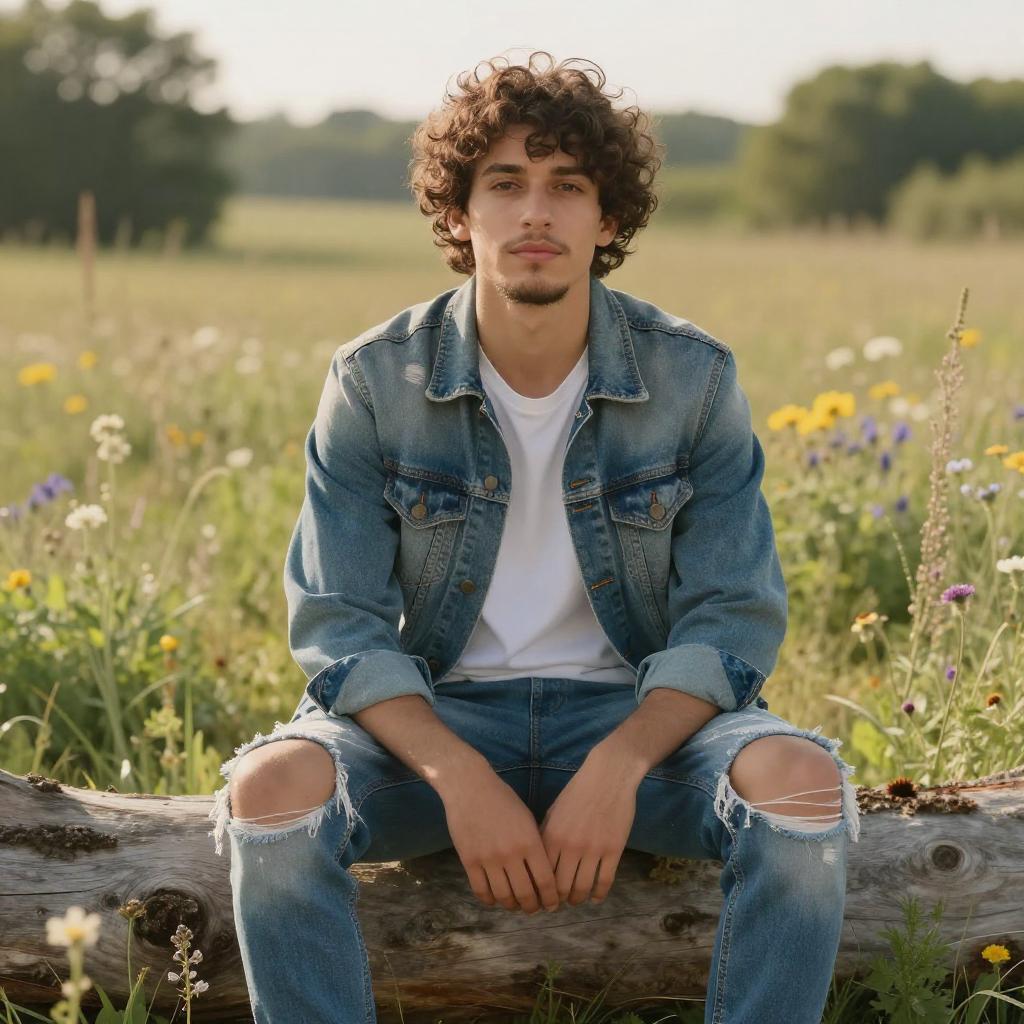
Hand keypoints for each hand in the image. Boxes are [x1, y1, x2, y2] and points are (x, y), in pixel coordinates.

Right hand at [440, 767, 559, 914]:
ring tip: (515, 904)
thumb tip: (544, 873)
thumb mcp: (527, 819)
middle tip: (534, 908)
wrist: (470, 787)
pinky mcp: (469, 861)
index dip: (551, 899)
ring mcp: (489, 859)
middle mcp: (511, 854)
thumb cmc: (503, 799)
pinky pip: (481, 891)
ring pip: (503, 897)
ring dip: (512, 905)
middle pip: (525, 894)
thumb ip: (536, 845)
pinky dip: (490, 900)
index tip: (552, 905)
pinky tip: (495, 898)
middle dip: (532, 907)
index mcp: (530, 842)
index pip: (546, 882)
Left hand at [538, 753, 637, 905]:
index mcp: (552, 836)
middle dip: (558, 900)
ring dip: (578, 899)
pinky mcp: (613, 850)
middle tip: (559, 904)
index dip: (541, 890)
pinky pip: (605, 881)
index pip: (542, 874)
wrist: (608, 776)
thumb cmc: (578, 791)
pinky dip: (599, 894)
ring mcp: (593, 850)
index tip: (542, 896)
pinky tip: (596, 897)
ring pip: (582, 888)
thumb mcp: (555, 810)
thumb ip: (546, 835)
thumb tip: (539, 859)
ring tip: (576, 900)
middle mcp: (570, 846)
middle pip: (561, 887)